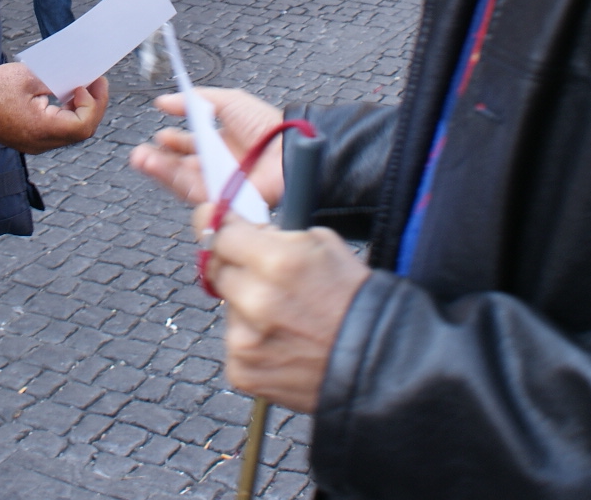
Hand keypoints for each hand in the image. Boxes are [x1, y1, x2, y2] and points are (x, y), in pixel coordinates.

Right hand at [0, 63, 107, 153]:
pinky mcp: (34, 139)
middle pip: (81, 130)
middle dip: (94, 105)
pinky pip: (60, 130)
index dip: (93, 104)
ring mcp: (38, 144)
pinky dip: (69, 113)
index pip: (82, 125)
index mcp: (41, 129)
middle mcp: (42, 142)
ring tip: (84, 86)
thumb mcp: (28, 77)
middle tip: (97, 81)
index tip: (89, 83)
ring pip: (72, 131)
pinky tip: (69, 96)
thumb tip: (79, 78)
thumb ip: (56, 79)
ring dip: (83, 109)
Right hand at [129, 87, 284, 206]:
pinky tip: (159, 170)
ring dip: (159, 170)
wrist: (288, 148)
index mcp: (221, 143)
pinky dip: (174, 182)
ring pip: (182, 180)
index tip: (159, 135)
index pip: (189, 146)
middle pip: (181, 166)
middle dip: (158, 159)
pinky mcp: (221, 199)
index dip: (172, 142)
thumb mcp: (227, 102)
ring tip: (141, 159)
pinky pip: (193, 193)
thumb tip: (163, 100)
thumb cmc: (267, 125)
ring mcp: (219, 183)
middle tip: (139, 153)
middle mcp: (218, 165)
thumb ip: (194, 100)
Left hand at [195, 210, 368, 412]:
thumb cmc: (355, 301)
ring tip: (287, 316)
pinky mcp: (243, 371)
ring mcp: (245, 340)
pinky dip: (252, 340)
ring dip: (247, 305)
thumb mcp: (323, 244)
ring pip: (228, 308)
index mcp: (276, 261)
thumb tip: (239, 228)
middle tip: (261, 273)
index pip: (220, 234)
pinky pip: (235, 343)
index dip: (218, 225)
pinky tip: (284, 342)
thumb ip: (273, 234)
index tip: (212, 220)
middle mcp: (255, 300)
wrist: (378, 364)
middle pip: (217, 269)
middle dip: (235, 265)